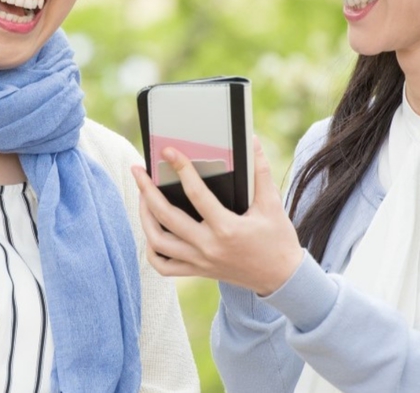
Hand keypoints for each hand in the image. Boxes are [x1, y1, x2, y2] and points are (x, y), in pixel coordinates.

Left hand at [132, 137, 303, 295]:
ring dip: (144, 217)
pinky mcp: (197, 271)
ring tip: (141, 196)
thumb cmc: (277, 239)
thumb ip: (260, 172)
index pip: (196, 194)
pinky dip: (152, 249)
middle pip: (166, 218)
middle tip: (138, 170)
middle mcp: (209, 247)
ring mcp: (200, 262)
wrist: (281, 278)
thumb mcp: (272, 204)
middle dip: (147, 191)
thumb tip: (251, 141)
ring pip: (158, 242)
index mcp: (227, 228)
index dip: (181, 168)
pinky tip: (150, 230)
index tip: (168, 151)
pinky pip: (164, 266)